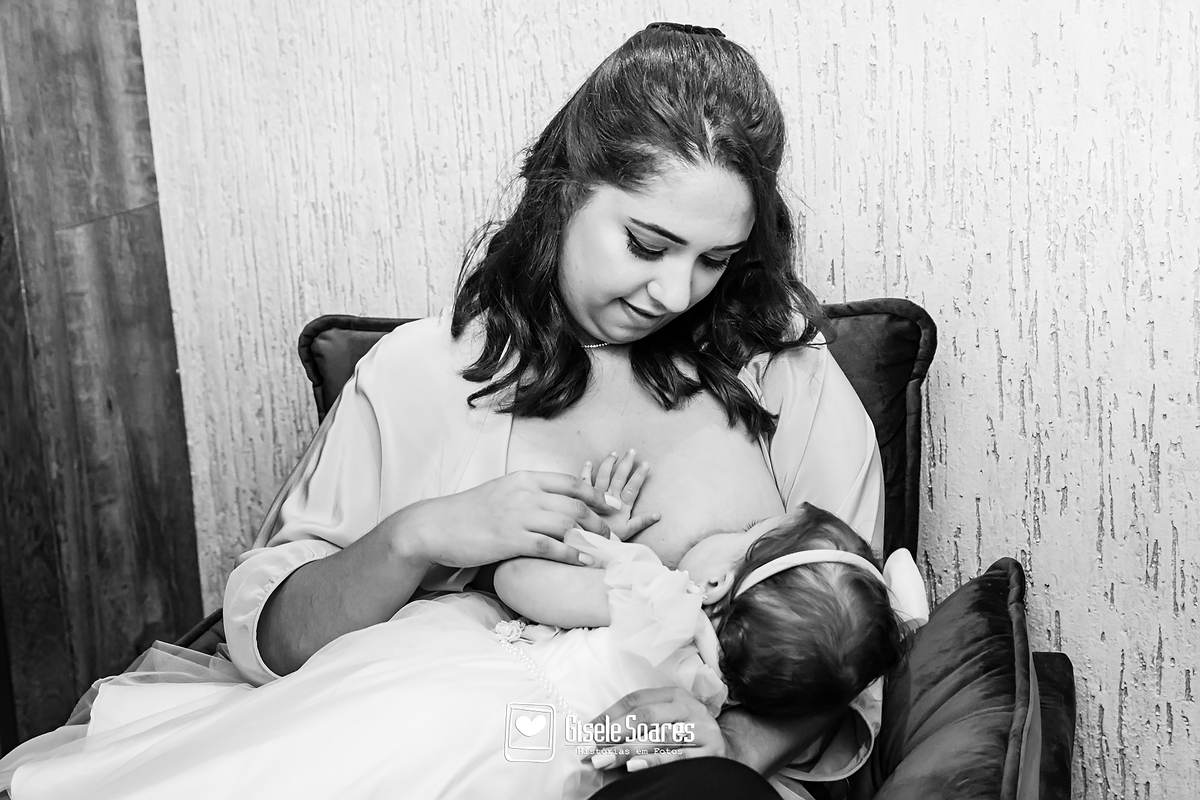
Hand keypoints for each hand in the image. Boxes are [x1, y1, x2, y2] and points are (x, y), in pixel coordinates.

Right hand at [401, 471, 614, 568]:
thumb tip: (555, 503)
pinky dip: (571, 553)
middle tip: (612, 534)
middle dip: (599, 520)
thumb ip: (529, 495)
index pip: (570, 483)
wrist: (437, 526)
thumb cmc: (470, 513)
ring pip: (567, 524)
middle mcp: (524, 493)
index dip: (596, 494)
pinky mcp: (511, 538)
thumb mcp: (502, 492)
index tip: (613, 505)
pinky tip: (584, 561)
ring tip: (604, 549)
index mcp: (524, 479)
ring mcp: (518, 515)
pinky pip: (550, 546)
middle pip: (575, 504)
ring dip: (590, 538)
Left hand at [581, 450, 659, 541]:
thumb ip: (642, 521)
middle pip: (619, 477)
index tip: (646, 463)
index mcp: (622, 506)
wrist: (588, 543)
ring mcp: (595, 496)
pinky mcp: (583, 497)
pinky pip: (584, 481)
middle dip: (627, 463)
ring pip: (603, 475)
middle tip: (632, 450)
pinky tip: (589, 462)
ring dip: (609, 463)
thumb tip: (658, 514)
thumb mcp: (628, 532)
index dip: (639, 475)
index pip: (633, 487)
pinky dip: (586, 471)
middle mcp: (609, 498)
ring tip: (615, 453)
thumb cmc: (608, 538)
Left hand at [582, 688, 726, 773]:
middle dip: (613, 732)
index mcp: (673, 695)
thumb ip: (637, 724)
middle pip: (645, 716)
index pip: (635, 700)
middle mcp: (688, 708)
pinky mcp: (709, 753)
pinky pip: (677, 757)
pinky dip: (654, 761)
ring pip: (659, 737)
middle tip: (590, 748)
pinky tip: (633, 766)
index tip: (586, 732)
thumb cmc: (687, 734)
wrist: (728, 750)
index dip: (608, 715)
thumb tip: (595, 734)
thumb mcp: (667, 720)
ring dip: (627, 750)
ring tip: (603, 759)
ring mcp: (700, 730)